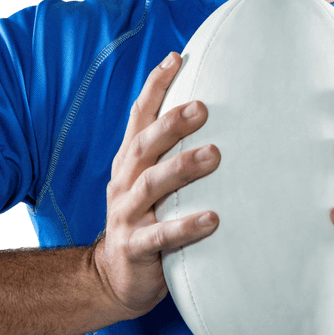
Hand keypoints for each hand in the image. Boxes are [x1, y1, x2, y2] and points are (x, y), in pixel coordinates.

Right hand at [93, 51, 220, 320]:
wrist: (117, 276)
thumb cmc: (149, 218)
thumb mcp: (154, 180)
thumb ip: (173, 151)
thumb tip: (216, 108)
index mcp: (131, 162)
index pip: (139, 117)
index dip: (155, 86)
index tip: (177, 58)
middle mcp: (125, 182)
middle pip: (144, 145)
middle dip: (171, 124)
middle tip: (202, 108)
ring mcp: (127, 215)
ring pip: (151, 186)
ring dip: (182, 168)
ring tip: (214, 155)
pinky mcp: (135, 248)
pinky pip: (160, 236)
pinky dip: (186, 226)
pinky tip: (213, 218)